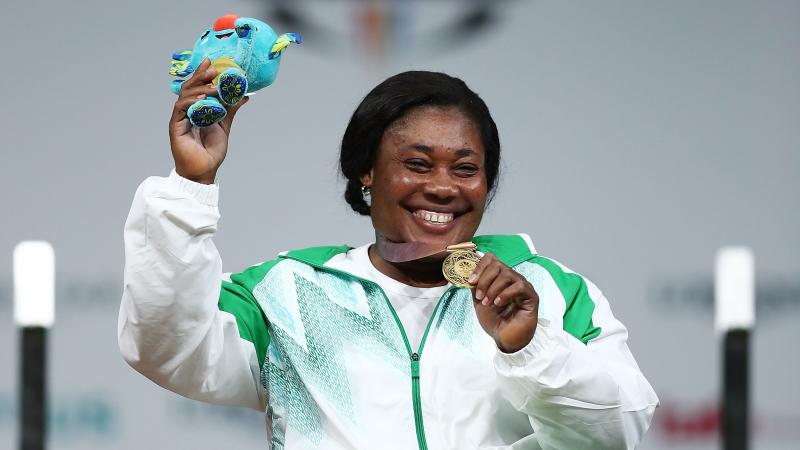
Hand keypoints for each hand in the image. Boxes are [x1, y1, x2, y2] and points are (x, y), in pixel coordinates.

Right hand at [169, 58, 248, 183]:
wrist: (205, 170)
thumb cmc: (211, 151)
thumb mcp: (224, 125)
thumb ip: (230, 110)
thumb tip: (243, 96)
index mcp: (196, 109)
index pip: (197, 87)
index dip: (202, 74)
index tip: (211, 62)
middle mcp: (186, 111)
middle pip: (189, 88)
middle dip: (200, 76)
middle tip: (212, 69)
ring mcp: (180, 118)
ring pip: (185, 95)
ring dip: (199, 88)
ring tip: (213, 85)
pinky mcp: (176, 126)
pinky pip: (181, 109)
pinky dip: (191, 101)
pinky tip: (202, 98)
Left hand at [469, 253, 538, 352]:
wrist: (504, 338)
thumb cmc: (494, 320)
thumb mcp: (478, 301)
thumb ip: (475, 286)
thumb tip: (468, 274)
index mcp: (499, 277)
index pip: (492, 259)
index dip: (480, 266)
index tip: (471, 281)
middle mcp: (512, 278)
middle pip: (498, 265)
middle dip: (485, 279)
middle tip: (479, 296)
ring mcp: (522, 285)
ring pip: (508, 274)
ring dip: (493, 289)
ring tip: (488, 302)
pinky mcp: (531, 296)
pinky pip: (519, 286)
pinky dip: (506, 293)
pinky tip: (499, 303)